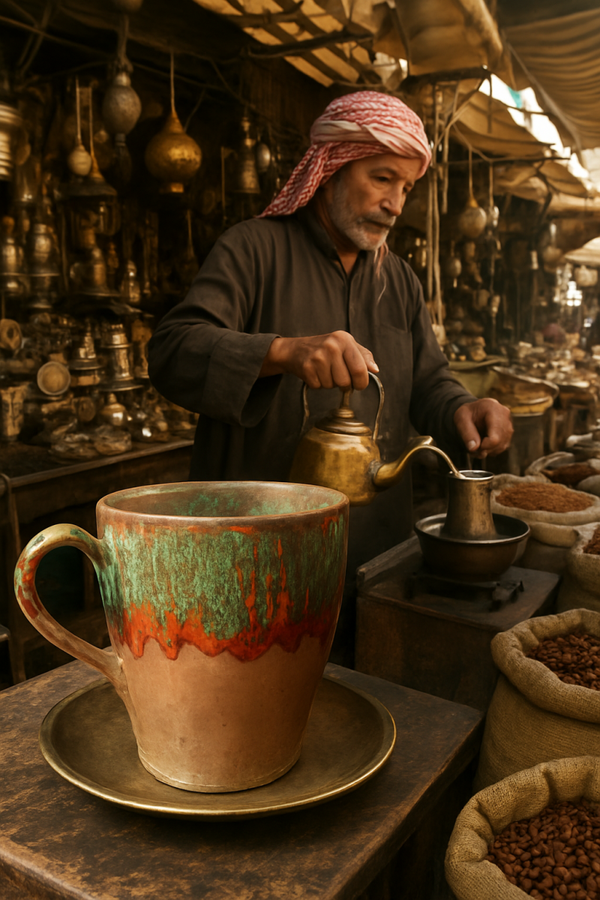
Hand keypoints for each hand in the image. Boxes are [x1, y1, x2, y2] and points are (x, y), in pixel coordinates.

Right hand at [260, 331, 378, 389]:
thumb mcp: (346, 345)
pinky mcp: (307, 368)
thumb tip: (375, 369)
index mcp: (344, 339)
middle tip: (338, 376)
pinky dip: (318, 384)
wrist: (295, 349)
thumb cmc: (325, 348)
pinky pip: (319, 386)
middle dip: (344, 384)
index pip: (360, 369)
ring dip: (330, 383)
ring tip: (325, 371)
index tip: (359, 384)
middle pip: (346, 381)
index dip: (362, 382)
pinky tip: (315, 373)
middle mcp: (331, 346)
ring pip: (332, 385)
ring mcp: (318, 357)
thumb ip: (363, 356)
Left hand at [454, 398, 512, 458]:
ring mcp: (509, 424)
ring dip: (487, 451)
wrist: (474, 409)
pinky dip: (491, 449)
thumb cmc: (467, 413)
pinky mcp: (509, 432)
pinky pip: (502, 446)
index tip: (473, 447)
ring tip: (475, 446)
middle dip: (484, 449)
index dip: (484, 447)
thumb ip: (467, 433)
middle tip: (471, 449)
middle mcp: (505, 416)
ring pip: (501, 446)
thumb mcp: (461, 419)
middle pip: (499, 442)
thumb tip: (474, 448)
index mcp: (493, 409)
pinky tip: (482, 445)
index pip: (495, 437)